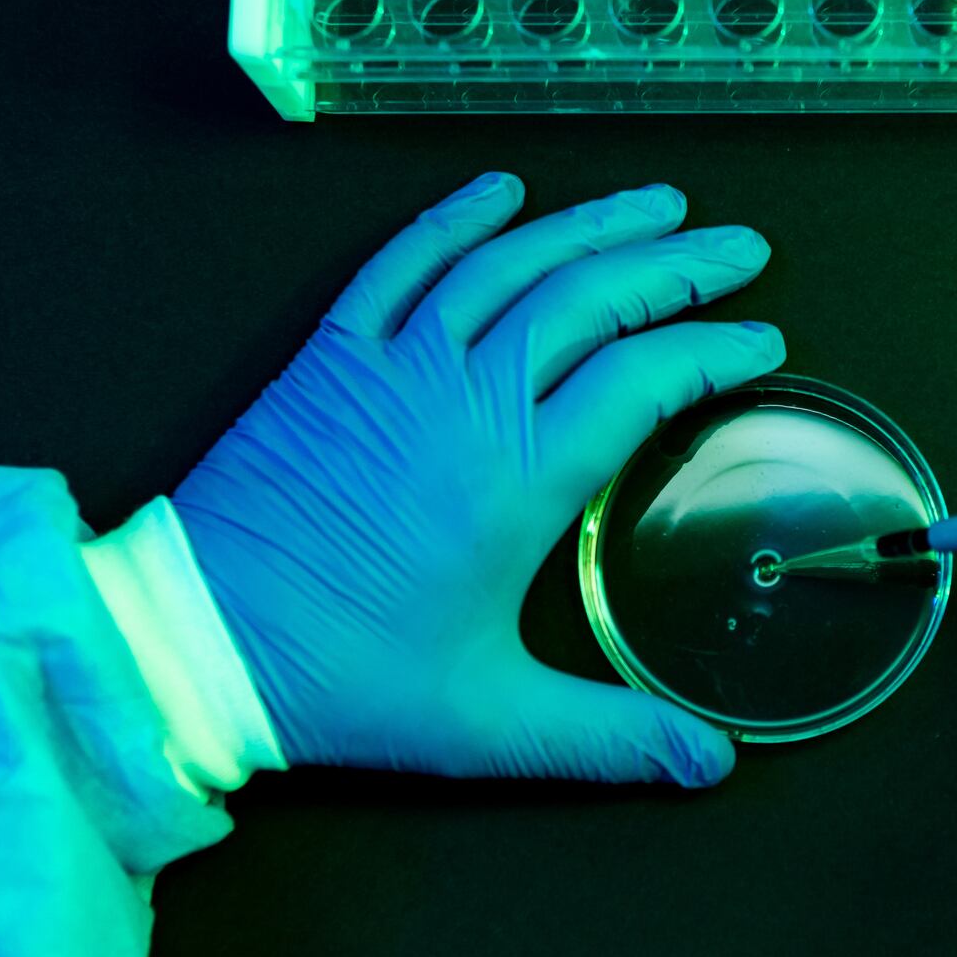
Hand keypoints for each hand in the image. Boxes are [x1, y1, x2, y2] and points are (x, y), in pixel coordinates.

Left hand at [175, 175, 784, 784]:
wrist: (193, 642)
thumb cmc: (341, 680)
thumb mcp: (488, 722)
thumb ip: (611, 737)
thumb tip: (714, 764)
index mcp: (518, 478)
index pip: (644, 379)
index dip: (714, 350)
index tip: (763, 340)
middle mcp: (467, 400)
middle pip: (592, 298)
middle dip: (679, 265)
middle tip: (742, 247)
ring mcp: (394, 366)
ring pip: (510, 264)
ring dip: (590, 225)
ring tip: (658, 202)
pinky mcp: (330, 359)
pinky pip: (400, 263)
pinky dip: (453, 220)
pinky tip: (500, 191)